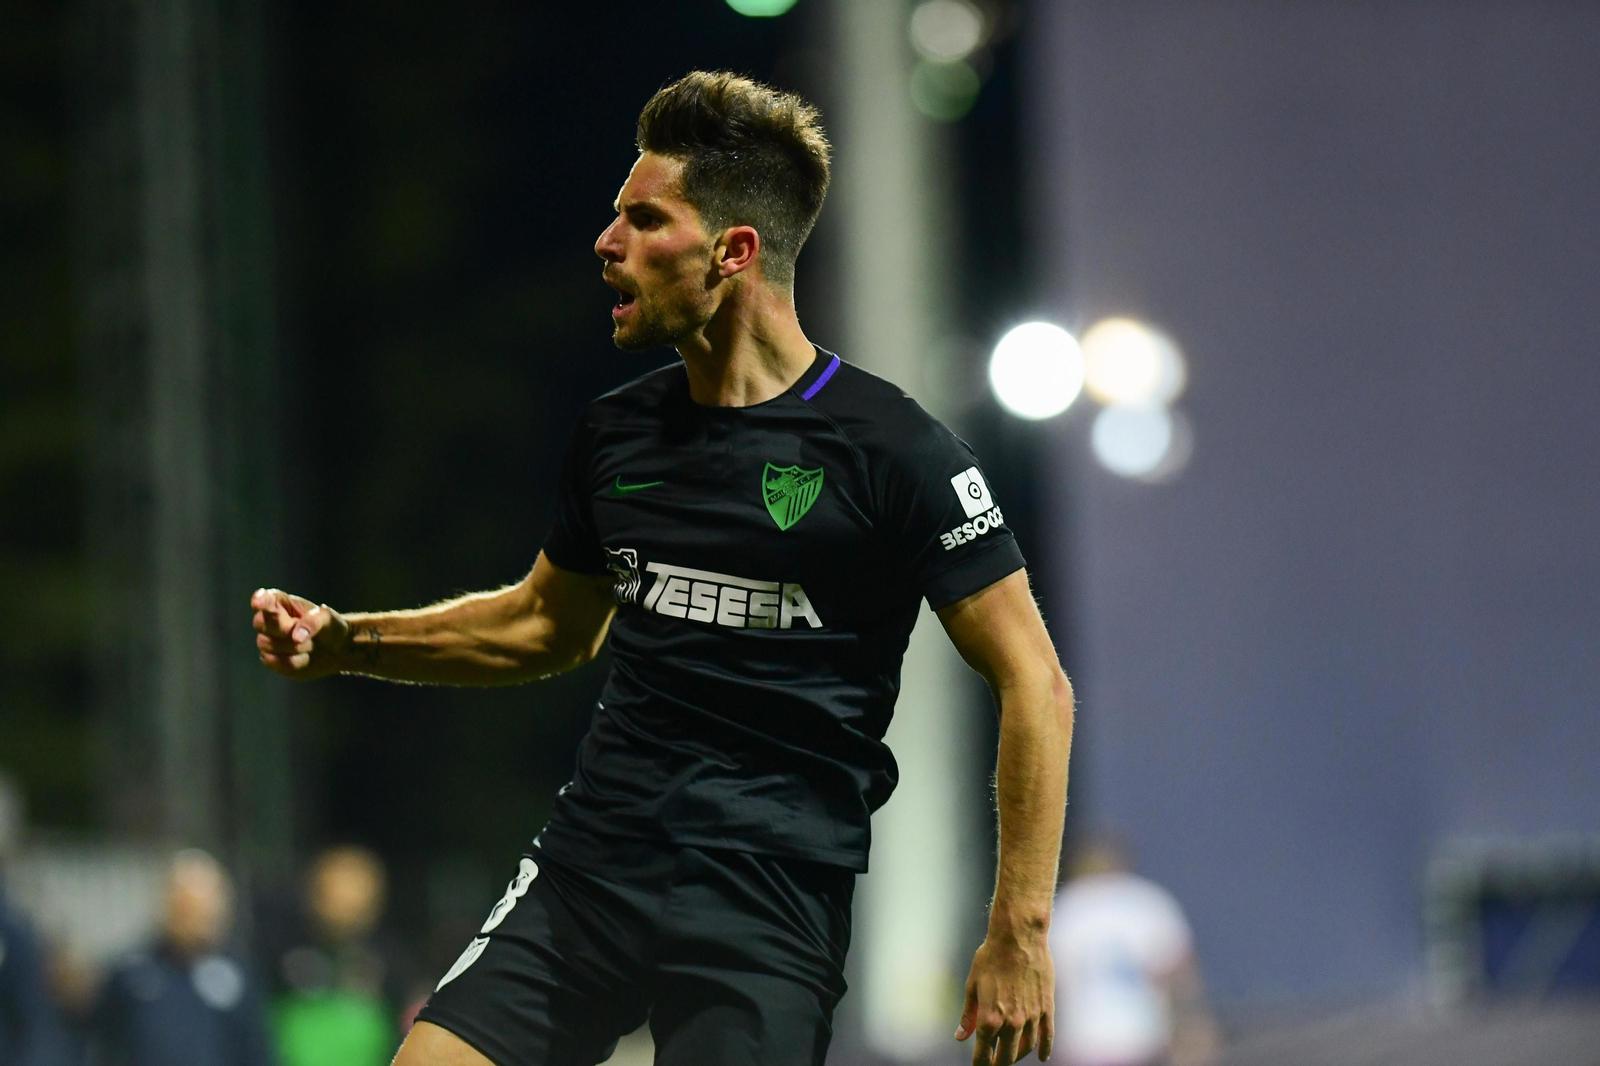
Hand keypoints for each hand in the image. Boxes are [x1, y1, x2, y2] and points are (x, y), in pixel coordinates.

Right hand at [251, 587, 349, 679]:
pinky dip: (294, 662)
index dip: (260, 599)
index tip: (258, 603)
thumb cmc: (330, 627)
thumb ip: (313, 621)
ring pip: (267, 644)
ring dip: (295, 647)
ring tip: (310, 645)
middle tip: (308, 633)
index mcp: (282, 603)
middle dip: (284, 629)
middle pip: (260, 622)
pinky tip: (305, 657)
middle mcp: (269, 620)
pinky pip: (274, 662)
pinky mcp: (270, 659)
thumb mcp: (328, 618)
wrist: (336, 651)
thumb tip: (295, 637)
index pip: (265, 597)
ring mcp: (267, 640)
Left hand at [956, 926, 1054, 1065]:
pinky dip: (1044, 1049)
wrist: (1018, 937)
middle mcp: (1012, 1023)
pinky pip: (1048, 1036)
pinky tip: (1042, 1057)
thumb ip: (968, 1016)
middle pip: (1006, 1057)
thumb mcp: (972, 985)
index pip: (984, 1054)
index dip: (980, 1064)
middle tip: (994, 1063)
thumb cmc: (990, 958)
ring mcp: (1032, 1017)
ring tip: (1011, 1056)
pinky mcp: (1047, 1008)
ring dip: (1018, 1056)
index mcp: (989, 1019)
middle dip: (998, 1063)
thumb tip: (960, 1037)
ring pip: (1026, 1048)